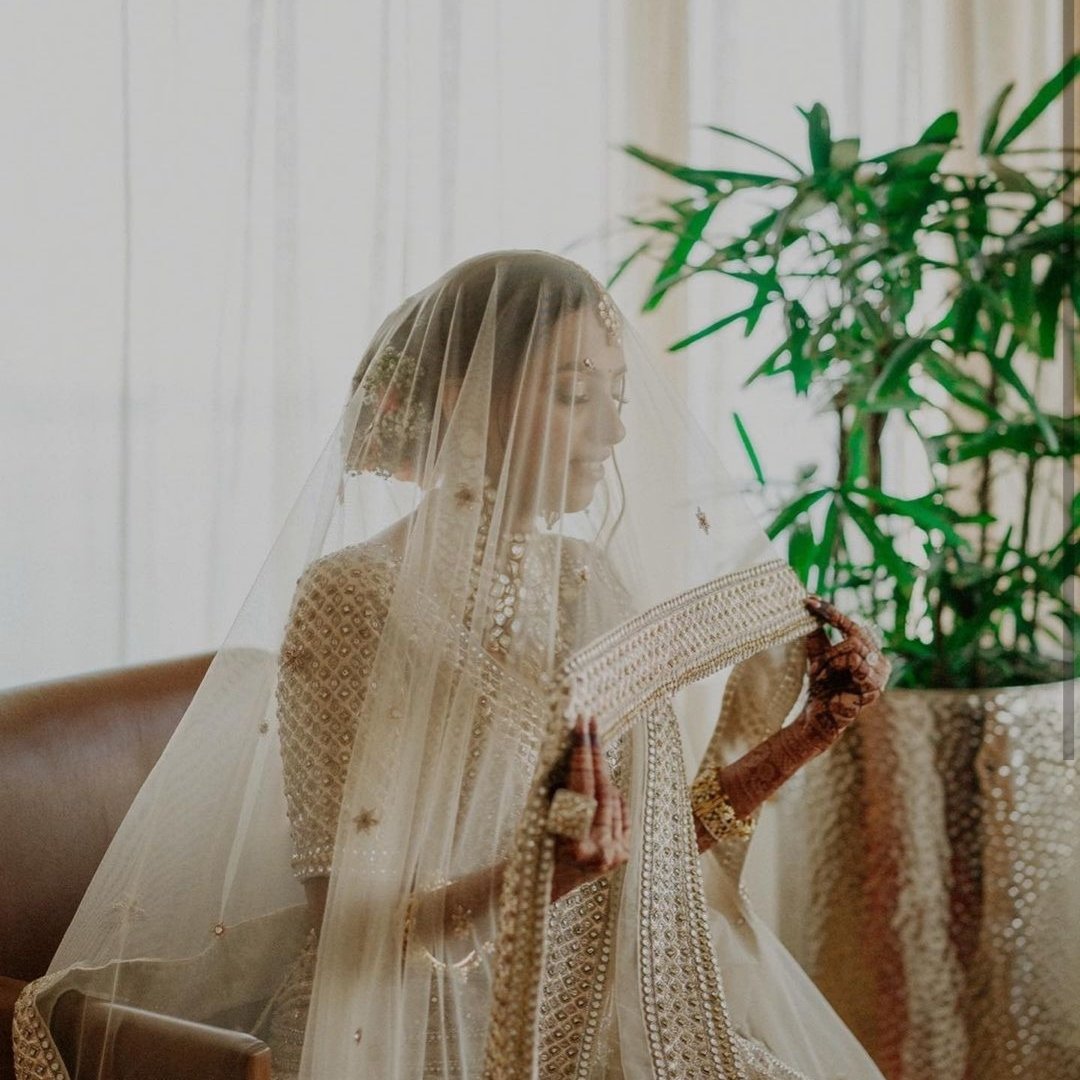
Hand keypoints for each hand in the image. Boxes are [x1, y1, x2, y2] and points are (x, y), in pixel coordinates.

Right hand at [550, 717, 630, 901]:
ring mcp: (615, 854)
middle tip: (590, 723)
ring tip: (588, 751)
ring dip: (599, 774)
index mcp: (576, 843)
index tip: (582, 724)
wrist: (540, 888)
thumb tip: (573, 745)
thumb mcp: (538, 814)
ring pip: (613, 798)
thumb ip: (559, 785)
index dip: (582, 751)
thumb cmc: (530, 848)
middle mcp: (601, 851)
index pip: (584, 785)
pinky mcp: (623, 855)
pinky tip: (600, 782)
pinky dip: (610, 797)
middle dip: (594, 752)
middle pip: (603, 788)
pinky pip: (621, 813)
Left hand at [803, 596, 889, 740]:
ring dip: (829, 658)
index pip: (852, 624)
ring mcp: (879, 674)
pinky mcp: (873, 686)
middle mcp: (879, 660)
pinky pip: (854, 660)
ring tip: (818, 673)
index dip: (831, 611)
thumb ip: (817, 633)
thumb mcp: (818, 655)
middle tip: (812, 660)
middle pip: (855, 631)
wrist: (817, 714)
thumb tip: (810, 604)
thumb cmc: (822, 686)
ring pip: (853, 645)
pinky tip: (825, 678)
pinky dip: (835, 666)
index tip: (809, 600)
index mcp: (869, 651)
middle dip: (829, 644)